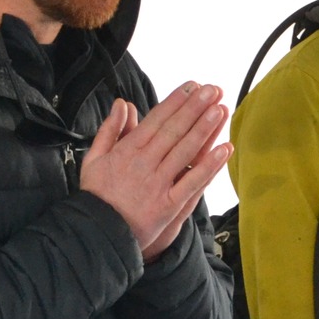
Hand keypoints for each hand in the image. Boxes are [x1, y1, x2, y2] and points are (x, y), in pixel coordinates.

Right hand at [79, 82, 229, 255]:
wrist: (97, 233)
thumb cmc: (97, 195)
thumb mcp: (94, 159)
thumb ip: (109, 130)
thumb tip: (121, 104)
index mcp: (127, 151)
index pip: (156, 120)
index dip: (176, 102)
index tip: (192, 86)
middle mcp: (144, 164)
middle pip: (174, 131)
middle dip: (194, 108)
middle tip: (213, 90)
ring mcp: (157, 184)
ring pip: (185, 152)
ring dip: (204, 130)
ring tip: (220, 109)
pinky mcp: (168, 205)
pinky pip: (192, 182)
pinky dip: (209, 166)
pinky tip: (224, 150)